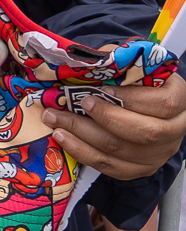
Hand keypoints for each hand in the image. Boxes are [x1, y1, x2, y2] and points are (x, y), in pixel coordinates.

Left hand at [49, 62, 185, 180]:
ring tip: (56, 120)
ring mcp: (159, 153)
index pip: (163, 104)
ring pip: (122, 151)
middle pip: (144, 132)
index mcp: (180, 100)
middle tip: (71, 105)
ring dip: (82, 136)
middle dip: (103, 119)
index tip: (99, 91)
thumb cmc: (135, 82)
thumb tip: (89, 62)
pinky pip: (110, 166)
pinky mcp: (140, 168)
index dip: (130, 99)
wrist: (139, 104)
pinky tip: (63, 138)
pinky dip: (82, 152)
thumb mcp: (132, 65)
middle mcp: (175, 129)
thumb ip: (118, 61)